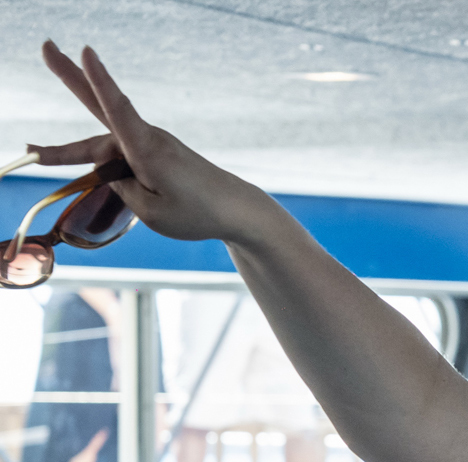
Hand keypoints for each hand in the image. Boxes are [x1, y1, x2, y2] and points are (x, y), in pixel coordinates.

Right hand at [30, 42, 277, 244]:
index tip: (86, 52)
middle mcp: (146, 140)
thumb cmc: (198, 213)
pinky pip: (116, 156)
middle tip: (46, 45)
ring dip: (70, 153)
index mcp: (147, 151)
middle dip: (70, 76)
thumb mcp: (151, 213)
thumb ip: (122, 190)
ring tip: (36, 153)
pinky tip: (96, 182)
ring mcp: (149, 144)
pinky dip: (98, 164)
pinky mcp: (152, 153)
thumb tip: (109, 173)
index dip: (98, 81)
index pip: (118, 109)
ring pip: (101, 147)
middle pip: (99, 108)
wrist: (235, 211)